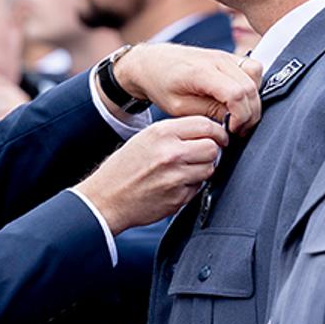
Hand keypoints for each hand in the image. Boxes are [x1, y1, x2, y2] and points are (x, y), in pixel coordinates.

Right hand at [75, 116, 228, 232]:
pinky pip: (199, 187)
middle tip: (201, 155)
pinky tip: (175, 184)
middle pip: (212, 148)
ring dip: (203, 169)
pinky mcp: (178, 198)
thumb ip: (176, 133)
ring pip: (209, 168)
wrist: (106, 198)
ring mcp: (176, 177)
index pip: (205, 125)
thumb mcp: (146, 138)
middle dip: (211, 151)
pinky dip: (192, 186)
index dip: (217, 132)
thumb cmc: (124, 168)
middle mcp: (171, 153)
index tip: (218, 137)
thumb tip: (207, 131)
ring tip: (184, 171)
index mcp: (162, 133)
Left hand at [110, 44, 263, 135]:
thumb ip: (208, 112)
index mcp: (201, 72)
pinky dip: (252, 86)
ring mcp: (225, 55)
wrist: (152, 62)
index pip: (236, 93)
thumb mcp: (179, 107)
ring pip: (256, 76)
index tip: (231, 129)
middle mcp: (217, 59)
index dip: (240, 116)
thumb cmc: (161, 84)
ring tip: (240, 117)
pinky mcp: (229, 56)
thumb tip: (232, 119)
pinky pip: (253, 69)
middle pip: (250, 87)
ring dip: (253, 100)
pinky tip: (239, 101)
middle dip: (250, 113)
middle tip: (238, 129)